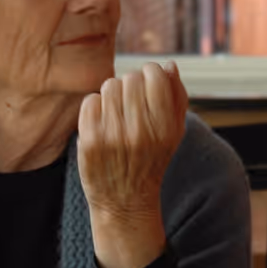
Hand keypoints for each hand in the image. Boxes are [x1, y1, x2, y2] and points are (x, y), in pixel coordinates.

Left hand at [78, 61, 188, 267]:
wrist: (125, 202)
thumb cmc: (152, 160)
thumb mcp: (175, 133)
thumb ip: (177, 97)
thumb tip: (169, 66)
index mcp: (165, 127)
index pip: (155, 75)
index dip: (151, 74)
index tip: (149, 84)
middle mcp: (140, 131)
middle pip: (130, 78)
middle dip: (131, 85)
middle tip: (132, 103)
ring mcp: (113, 136)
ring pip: (109, 86)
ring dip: (113, 95)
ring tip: (118, 112)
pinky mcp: (89, 141)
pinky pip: (90, 101)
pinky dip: (96, 107)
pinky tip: (104, 122)